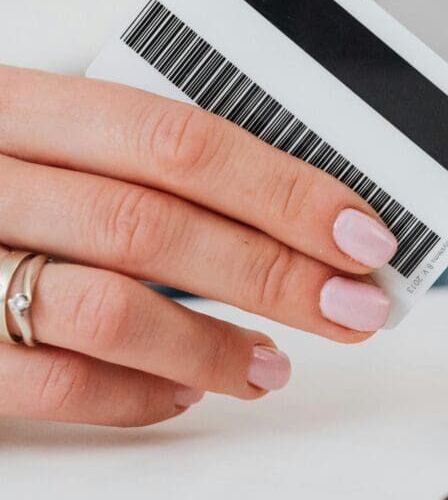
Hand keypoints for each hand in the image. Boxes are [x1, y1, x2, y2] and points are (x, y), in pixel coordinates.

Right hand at [0, 66, 399, 425]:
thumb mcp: (35, 138)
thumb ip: (136, 162)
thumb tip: (291, 209)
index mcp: (8, 102)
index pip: (173, 138)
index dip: (280, 189)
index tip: (360, 231)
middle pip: (153, 224)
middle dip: (275, 273)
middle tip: (355, 307)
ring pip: (104, 308)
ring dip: (213, 346)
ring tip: (273, 367)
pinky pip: (49, 384)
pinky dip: (135, 397)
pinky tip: (183, 395)